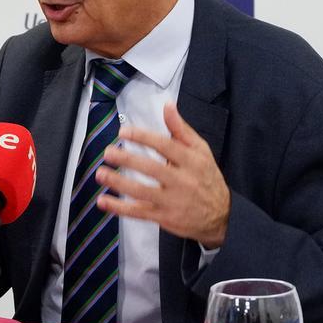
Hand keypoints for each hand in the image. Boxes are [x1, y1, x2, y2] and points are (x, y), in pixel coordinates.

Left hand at [95, 101, 230, 248]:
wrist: (222, 216)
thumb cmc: (206, 177)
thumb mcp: (200, 151)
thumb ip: (181, 129)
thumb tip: (167, 105)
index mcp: (191, 161)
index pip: (165, 146)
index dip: (143, 137)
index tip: (123, 131)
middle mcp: (182, 181)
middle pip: (152, 169)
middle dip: (128, 159)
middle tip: (108, 152)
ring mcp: (172, 201)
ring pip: (142, 192)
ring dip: (119, 183)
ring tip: (100, 174)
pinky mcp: (164, 217)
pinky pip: (139, 213)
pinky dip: (119, 208)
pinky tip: (103, 201)